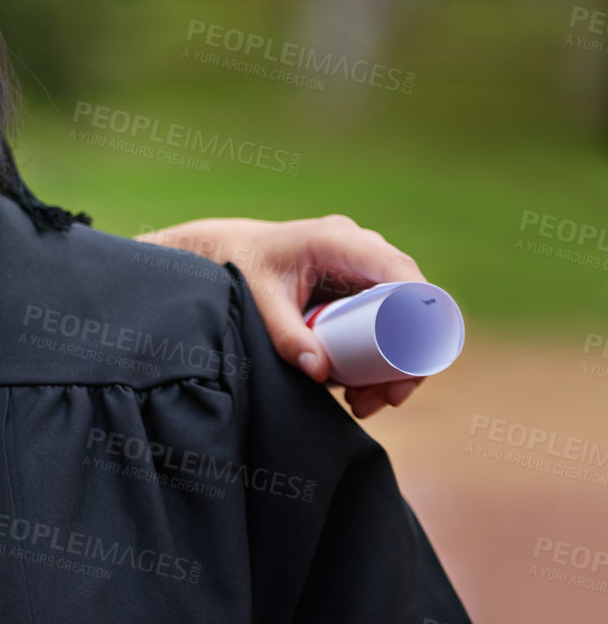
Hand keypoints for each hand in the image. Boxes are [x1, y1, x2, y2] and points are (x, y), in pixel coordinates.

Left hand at [140, 214, 424, 418]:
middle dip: (409, 354)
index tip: (419, 354)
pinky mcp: (359, 291)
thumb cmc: (240, 266)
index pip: (395, 268)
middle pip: (411, 302)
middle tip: (389, 398)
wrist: (223, 253)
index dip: (419, 307)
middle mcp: (359, 251)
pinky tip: (359, 390)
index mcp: (336, 240)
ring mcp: (362, 270)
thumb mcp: (259, 299)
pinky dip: (381, 358)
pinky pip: (387, 325)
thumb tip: (320, 372)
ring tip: (365, 403)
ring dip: (396, 364)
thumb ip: (285, 333)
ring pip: (404, 319)